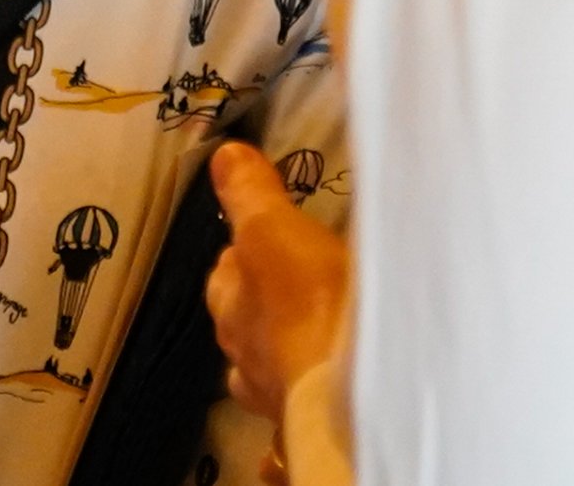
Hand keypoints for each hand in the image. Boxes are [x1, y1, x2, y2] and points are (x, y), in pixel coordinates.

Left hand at [205, 141, 348, 423]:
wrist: (351, 394)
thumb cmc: (308, 302)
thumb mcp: (275, 228)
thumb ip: (249, 193)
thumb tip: (222, 154)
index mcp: (229, 304)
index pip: (224, 274)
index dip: (243, 255)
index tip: (270, 238)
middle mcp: (242, 353)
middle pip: (246, 320)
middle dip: (266, 304)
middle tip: (304, 281)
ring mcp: (276, 394)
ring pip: (273, 362)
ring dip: (291, 346)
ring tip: (325, 331)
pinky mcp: (313, 420)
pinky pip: (309, 396)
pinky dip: (318, 382)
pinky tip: (339, 377)